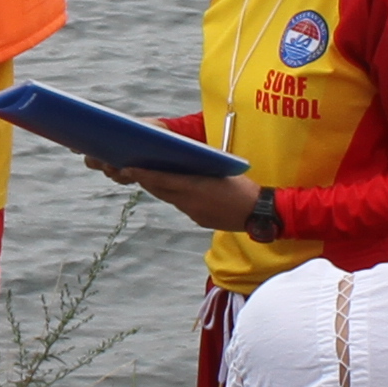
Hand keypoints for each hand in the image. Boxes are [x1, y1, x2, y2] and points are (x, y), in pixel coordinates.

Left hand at [110, 165, 263, 232]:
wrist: (259, 213)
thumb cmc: (244, 188)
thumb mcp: (221, 172)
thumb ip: (200, 170)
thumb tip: (184, 166)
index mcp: (195, 187)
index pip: (162, 180)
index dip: (144, 174)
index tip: (128, 168)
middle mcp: (190, 202)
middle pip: (161, 191)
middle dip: (146, 180)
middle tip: (130, 170)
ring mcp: (194, 213)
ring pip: (170, 199)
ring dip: (159, 189)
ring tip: (148, 178)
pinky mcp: (200, 220)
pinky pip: (182, 206)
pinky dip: (175, 197)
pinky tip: (174, 191)